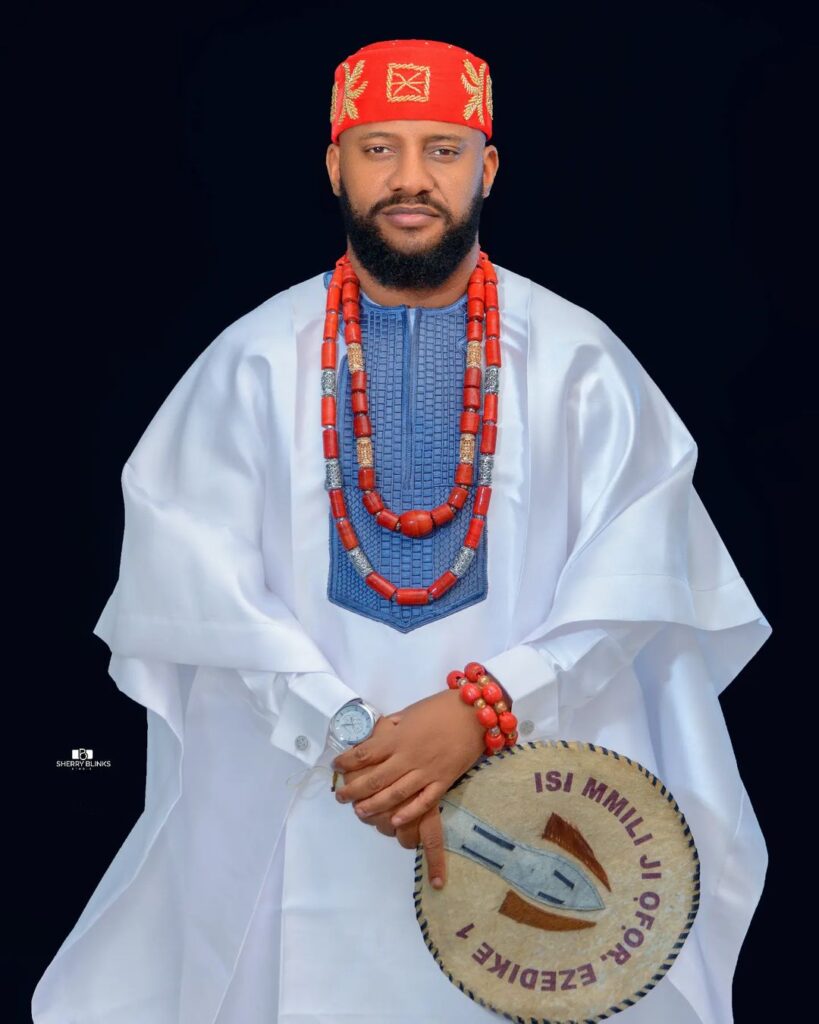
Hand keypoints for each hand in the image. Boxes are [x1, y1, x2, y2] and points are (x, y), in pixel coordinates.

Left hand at [332, 688, 486, 880]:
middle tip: (340, 797)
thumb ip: (392, 728)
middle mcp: (408, 757)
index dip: (346, 762)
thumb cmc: (440, 708)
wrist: (474, 713)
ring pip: (395, 794)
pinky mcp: (443, 782)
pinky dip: (408, 813)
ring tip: (359, 811)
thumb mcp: (410, 712)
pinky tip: (394, 820)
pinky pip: (424, 802)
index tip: (336, 766)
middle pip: (375, 778)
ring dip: (374, 804)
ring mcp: (426, 772)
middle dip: (354, 790)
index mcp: (398, 738)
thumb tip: (375, 737)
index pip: (364, 753)